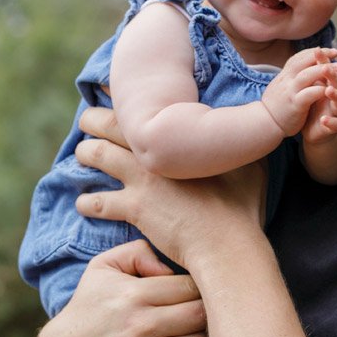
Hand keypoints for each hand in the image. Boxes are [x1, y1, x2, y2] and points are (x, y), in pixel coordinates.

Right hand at [36, 239, 210, 336]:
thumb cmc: (90, 306)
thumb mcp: (103, 267)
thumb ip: (137, 252)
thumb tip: (170, 268)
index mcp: (134, 294)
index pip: (190, 286)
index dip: (200, 286)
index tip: (198, 290)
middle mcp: (139, 326)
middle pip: (200, 314)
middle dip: (208, 311)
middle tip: (207, 311)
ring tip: (200, 331)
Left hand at [74, 105, 266, 269]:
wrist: (225, 243)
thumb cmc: (241, 203)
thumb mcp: (250, 163)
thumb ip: (241, 142)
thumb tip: (255, 125)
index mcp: (177, 135)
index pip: (141, 107)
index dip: (123, 98)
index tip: (114, 92)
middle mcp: (152, 151)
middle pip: (109, 125)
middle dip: (93, 119)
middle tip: (87, 119)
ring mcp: (139, 179)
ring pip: (96, 156)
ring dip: (85, 153)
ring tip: (81, 155)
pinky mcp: (133, 208)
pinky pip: (98, 202)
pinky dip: (88, 202)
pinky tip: (83, 203)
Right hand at [260, 47, 336, 135]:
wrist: (264, 123)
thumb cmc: (275, 106)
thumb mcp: (280, 86)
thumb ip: (290, 77)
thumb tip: (298, 66)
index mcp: (284, 75)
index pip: (298, 58)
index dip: (313, 52)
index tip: (327, 50)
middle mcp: (286, 80)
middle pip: (303, 62)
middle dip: (320, 56)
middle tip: (335, 54)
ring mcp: (290, 92)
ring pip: (307, 75)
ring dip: (323, 70)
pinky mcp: (295, 105)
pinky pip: (309, 94)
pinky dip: (320, 89)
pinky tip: (330, 88)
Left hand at [302, 48, 336, 144]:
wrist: (319, 132)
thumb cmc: (315, 107)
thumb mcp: (312, 89)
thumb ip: (313, 74)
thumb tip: (310, 50)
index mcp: (328, 86)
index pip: (327, 71)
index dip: (324, 61)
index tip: (318, 50)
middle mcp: (335, 97)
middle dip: (333, 75)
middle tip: (326, 68)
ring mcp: (336, 112)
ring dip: (336, 96)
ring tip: (328, 90)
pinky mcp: (334, 127)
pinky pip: (336, 124)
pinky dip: (331, 122)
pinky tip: (324, 120)